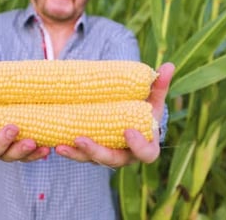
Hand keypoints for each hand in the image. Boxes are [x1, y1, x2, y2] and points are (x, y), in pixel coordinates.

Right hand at [0, 63, 50, 161]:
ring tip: (32, 141)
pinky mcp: (22, 154)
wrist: (12, 104)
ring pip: (9, 157)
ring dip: (20, 150)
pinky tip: (46, 148)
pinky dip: (36, 154)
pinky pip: (29, 158)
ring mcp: (5, 152)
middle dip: (0, 141)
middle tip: (13, 127)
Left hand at [55, 62, 174, 166]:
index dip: (138, 146)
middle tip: (81, 139)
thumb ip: (160, 85)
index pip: (147, 154)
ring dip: (77, 154)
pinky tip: (56, 144)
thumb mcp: (152, 98)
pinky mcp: (91, 153)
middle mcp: (126, 156)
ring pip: (92, 160)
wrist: (127, 118)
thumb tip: (170, 66)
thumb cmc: (143, 109)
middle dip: (97, 151)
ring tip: (61, 146)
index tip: (127, 131)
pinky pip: (80, 155)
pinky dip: (69, 151)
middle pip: (113, 160)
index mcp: (145, 146)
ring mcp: (107, 156)